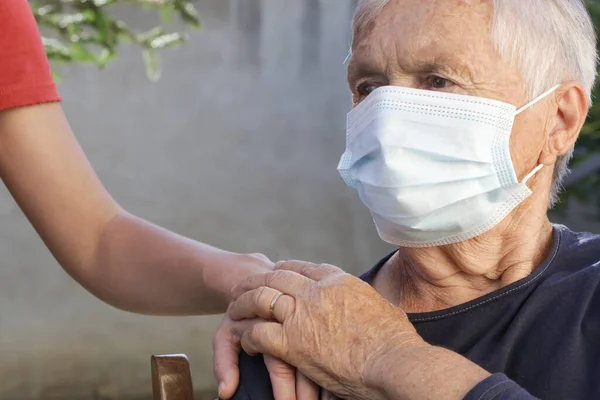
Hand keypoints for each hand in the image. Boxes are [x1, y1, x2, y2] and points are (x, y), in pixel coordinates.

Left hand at [226, 261, 426, 399]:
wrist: (395, 362)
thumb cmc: (396, 342)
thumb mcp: (381, 307)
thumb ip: (364, 301)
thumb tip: (366, 305)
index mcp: (338, 281)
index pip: (303, 267)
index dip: (285, 268)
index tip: (275, 270)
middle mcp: (316, 292)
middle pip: (276, 276)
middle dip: (256, 279)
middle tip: (242, 285)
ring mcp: (302, 315)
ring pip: (260, 299)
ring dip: (243, 303)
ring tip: (233, 308)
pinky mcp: (292, 342)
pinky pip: (258, 333)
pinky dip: (247, 335)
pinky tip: (245, 340)